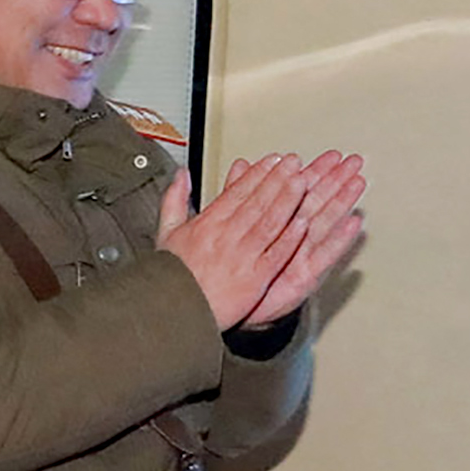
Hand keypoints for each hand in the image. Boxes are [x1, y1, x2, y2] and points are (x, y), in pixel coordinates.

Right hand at [157, 153, 315, 330]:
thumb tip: (181, 174)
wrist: (172, 311)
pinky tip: (303, 225)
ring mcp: (242, 257)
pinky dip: (289, 239)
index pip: (237, 192)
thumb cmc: (171, 277)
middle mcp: (226, 236)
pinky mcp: (254, 279)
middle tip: (294, 162)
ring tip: (303, 182)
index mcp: (208, 223)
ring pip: (269, 223)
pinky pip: (275, 255)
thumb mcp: (166, 232)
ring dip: (288, 201)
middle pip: (257, 202)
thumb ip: (175, 199)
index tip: (273, 160)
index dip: (258, 173)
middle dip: (278, 179)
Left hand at [234, 150, 364, 328]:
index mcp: (278, 223)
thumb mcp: (236, 226)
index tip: (331, 155)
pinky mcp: (305, 278)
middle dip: (336, 181)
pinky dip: (339, 240)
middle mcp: (293, 238)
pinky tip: (353, 224)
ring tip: (357, 184)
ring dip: (342, 203)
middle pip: (317, 203)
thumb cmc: (243, 270)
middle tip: (354, 162)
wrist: (237, 307)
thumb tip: (242, 166)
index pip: (298, 191)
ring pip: (324, 224)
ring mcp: (301, 256)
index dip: (315, 171)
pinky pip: (323, 257)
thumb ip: (239, 194)